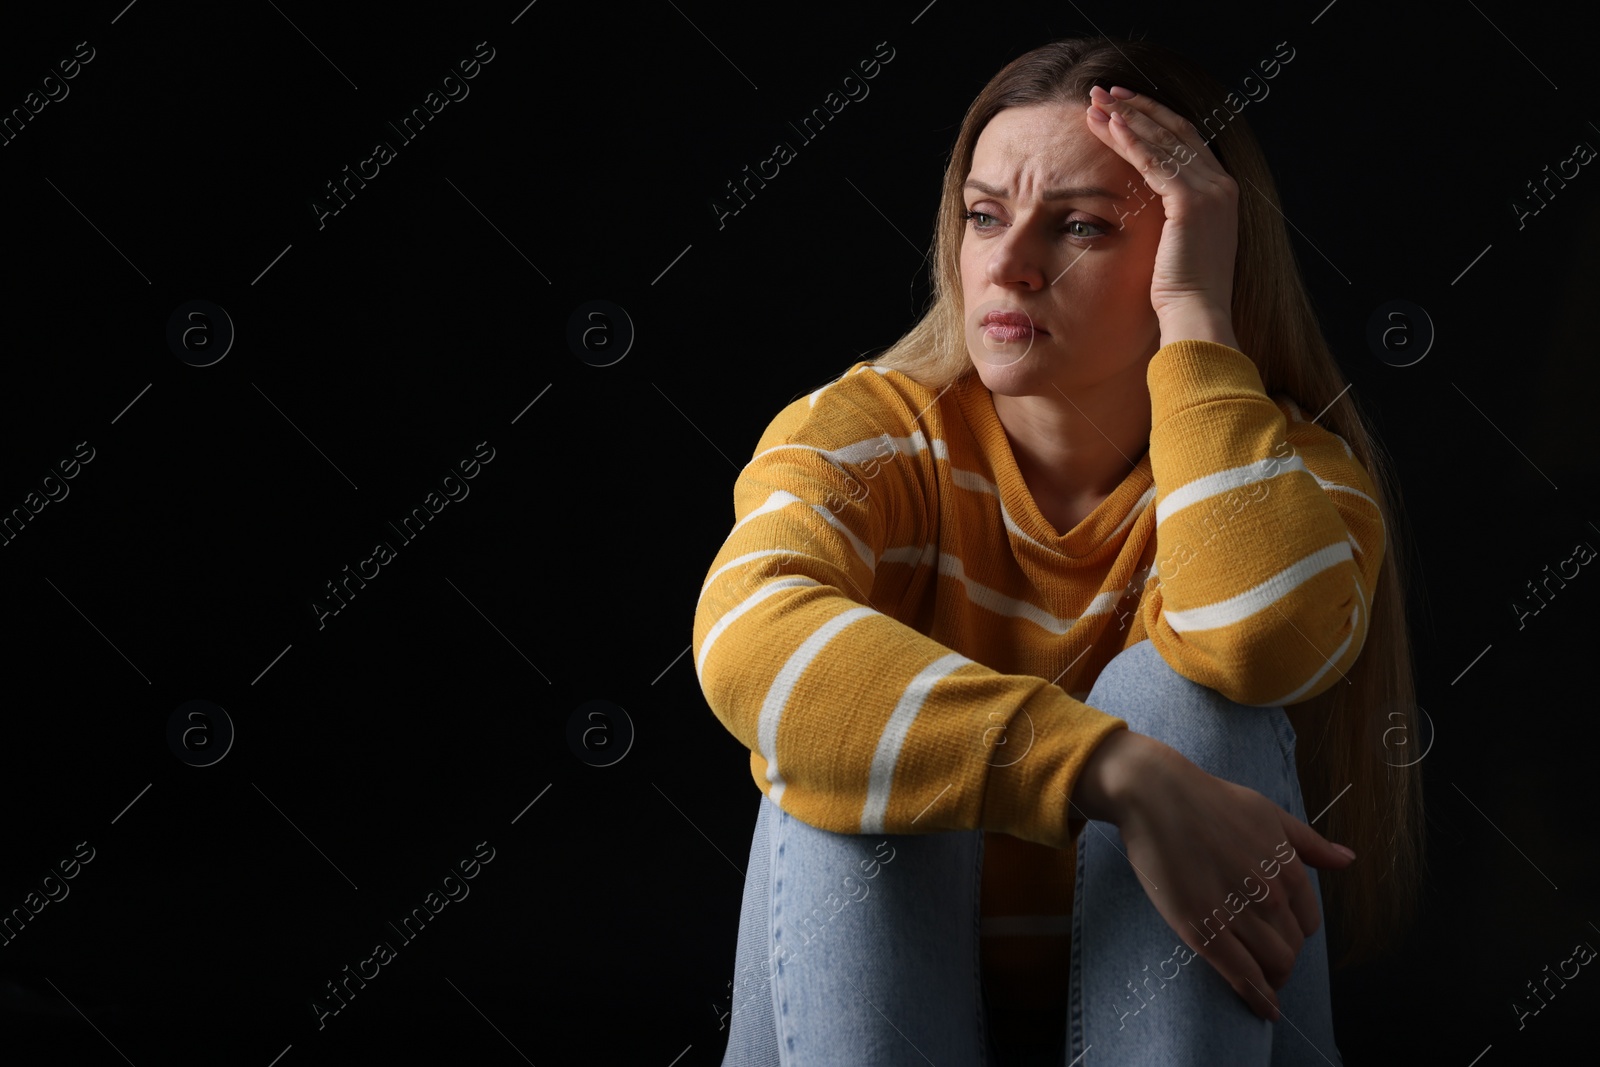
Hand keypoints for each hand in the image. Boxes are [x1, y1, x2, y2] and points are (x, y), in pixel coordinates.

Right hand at [1080, 733, 1355, 1019]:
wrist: (1155, 796)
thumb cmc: (1209, 800)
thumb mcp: (1269, 813)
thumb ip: (1310, 842)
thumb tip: (1348, 860)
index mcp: (1288, 867)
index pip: (1308, 922)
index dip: (1296, 935)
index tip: (1281, 939)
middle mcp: (1269, 894)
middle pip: (1292, 947)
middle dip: (1284, 960)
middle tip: (1267, 963)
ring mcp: (1236, 912)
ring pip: (1272, 964)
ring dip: (1272, 980)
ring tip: (1263, 984)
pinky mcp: (1202, 928)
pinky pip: (1241, 974)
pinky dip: (1257, 998)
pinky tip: (1263, 1009)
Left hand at [1085, 85, 1238, 336]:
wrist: (1197, 317)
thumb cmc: (1179, 295)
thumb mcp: (1175, 248)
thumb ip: (1167, 221)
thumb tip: (1139, 212)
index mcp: (1220, 195)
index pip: (1184, 143)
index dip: (1152, 120)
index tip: (1121, 107)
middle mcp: (1222, 186)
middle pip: (1175, 132)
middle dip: (1137, 108)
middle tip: (1102, 93)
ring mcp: (1211, 192)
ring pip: (1163, 141)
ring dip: (1127, 117)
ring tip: (1095, 102)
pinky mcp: (1192, 203)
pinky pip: (1156, 162)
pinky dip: (1132, 141)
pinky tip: (1109, 125)